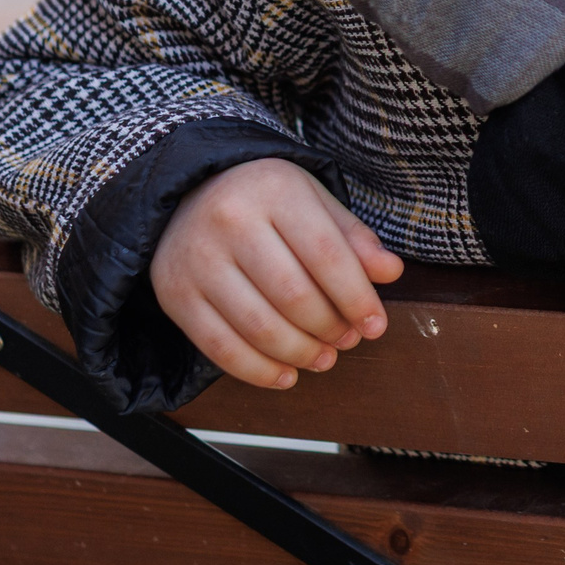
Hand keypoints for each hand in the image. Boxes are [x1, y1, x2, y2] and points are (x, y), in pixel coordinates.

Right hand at [149, 157, 404, 389]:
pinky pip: (219, 347)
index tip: (376, 326)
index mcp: (274, 190)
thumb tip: (390, 272)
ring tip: (323, 358)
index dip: (356, 297)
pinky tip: (285, 374)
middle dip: (329, 327)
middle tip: (347, 340)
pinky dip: (258, 371)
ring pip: (258, 326)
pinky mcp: (174, 293)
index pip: (326, 254)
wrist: (191, 193)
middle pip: (293, 295)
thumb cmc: (266, 202)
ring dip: (299, 353)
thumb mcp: (314, 202)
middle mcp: (229, 220)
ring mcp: (196, 259)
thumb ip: (352, 238)